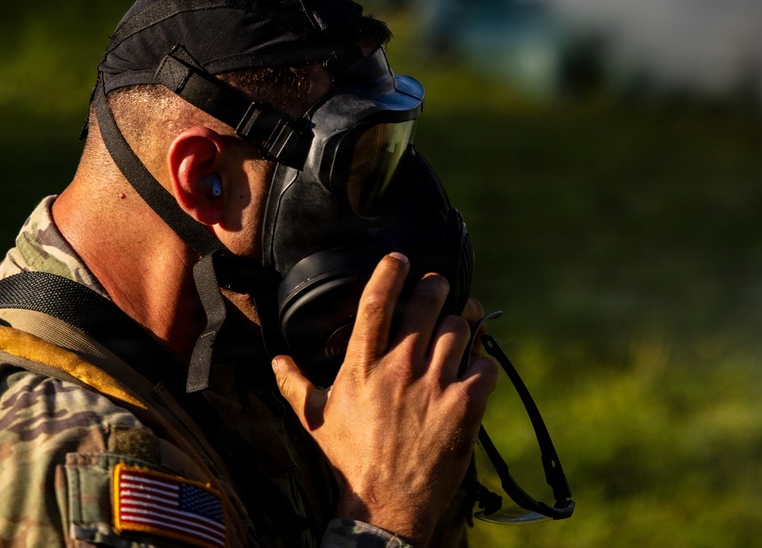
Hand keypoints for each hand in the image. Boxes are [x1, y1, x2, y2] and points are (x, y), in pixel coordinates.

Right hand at [272, 253, 497, 544]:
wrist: (386, 502)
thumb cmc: (349, 459)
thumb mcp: (315, 418)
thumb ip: (293, 384)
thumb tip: (275, 361)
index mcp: (363, 365)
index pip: (376, 302)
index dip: (389, 272)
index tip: (398, 259)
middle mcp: (400, 366)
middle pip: (426, 303)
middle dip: (434, 286)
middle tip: (436, 286)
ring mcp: (436, 384)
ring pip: (460, 327)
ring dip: (461, 321)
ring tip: (459, 322)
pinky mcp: (465, 404)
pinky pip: (485, 363)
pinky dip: (482, 360)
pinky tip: (474, 365)